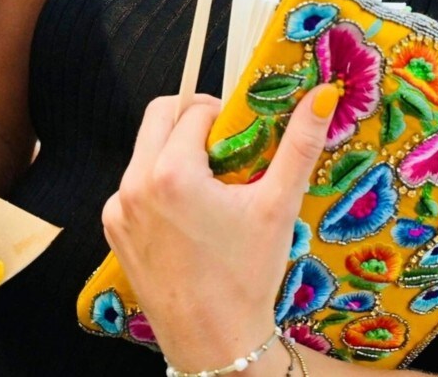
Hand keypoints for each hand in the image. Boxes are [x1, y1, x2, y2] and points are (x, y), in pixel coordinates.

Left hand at [102, 83, 341, 372]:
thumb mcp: (277, 206)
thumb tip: (323, 95)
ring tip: (211, 185)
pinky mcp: (113, 230)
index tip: (243, 134)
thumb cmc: (246, 277)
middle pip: (159, 117)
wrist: (213, 342)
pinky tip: (189, 214)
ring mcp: (118, 209)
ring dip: (175, 152)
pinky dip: (158, 185)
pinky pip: (133, 186)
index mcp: (171, 173)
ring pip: (144, 151)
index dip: (222, 113)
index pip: (194, 109)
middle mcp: (134, 185)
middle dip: (192, 120)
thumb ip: (299, 144)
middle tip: (225, 145)